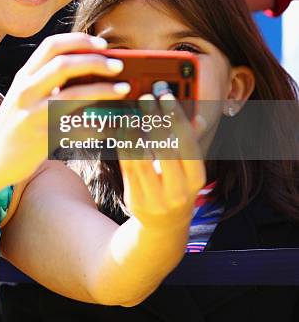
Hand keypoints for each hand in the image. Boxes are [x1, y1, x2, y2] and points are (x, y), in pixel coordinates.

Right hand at [0, 33, 129, 184]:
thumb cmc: (16, 125)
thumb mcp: (24, 96)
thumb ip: (46, 80)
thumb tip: (87, 67)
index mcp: (24, 76)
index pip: (51, 45)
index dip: (80, 41)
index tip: (103, 45)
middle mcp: (26, 91)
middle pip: (64, 64)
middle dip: (95, 62)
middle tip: (119, 67)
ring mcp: (32, 114)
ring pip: (73, 95)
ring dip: (104, 90)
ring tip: (124, 89)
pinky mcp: (41, 138)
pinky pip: (77, 128)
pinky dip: (98, 124)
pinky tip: (113, 123)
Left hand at [118, 93, 205, 230]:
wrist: (163, 225)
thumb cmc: (177, 186)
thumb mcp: (189, 169)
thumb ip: (192, 143)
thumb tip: (199, 116)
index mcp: (196, 180)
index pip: (188, 145)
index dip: (177, 118)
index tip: (166, 96)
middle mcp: (178, 191)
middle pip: (165, 150)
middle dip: (155, 121)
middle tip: (145, 97)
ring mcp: (155, 198)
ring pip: (141, 159)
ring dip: (134, 131)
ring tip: (130, 111)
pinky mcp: (134, 199)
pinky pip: (127, 168)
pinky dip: (123, 146)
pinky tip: (121, 129)